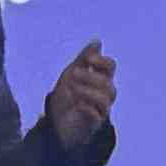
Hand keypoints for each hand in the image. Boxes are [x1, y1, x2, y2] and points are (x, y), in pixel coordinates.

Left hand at [43, 37, 117, 157]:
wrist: (55, 123)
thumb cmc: (66, 97)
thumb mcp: (71, 74)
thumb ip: (84, 59)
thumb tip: (97, 41)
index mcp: (100, 79)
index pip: (110, 67)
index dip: (101, 61)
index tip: (88, 59)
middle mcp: (104, 94)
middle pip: (108, 82)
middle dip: (90, 76)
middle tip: (72, 75)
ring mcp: (100, 109)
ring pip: (106, 98)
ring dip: (88, 91)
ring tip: (72, 89)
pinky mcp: (94, 124)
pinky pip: (98, 116)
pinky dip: (88, 108)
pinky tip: (78, 104)